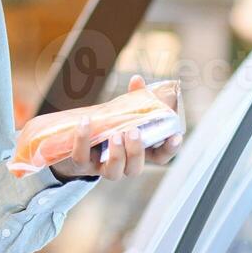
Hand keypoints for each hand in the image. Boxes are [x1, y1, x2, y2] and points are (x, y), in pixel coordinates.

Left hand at [49, 75, 183, 180]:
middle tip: (133, 132)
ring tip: (114, 134)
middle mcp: (123, 164)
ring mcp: (102, 167)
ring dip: (116, 154)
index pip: (161, 157)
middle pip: (135, 169)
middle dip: (136, 151)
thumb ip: (133, 98)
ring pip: (114, 172)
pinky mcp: (81, 164)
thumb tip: (137, 80)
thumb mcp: (123, 112)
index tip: (175, 136)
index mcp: (138, 152)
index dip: (170, 149)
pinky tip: (86, 121)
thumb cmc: (108, 125)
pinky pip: (81, 158)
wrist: (75, 140)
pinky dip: (83, 139)